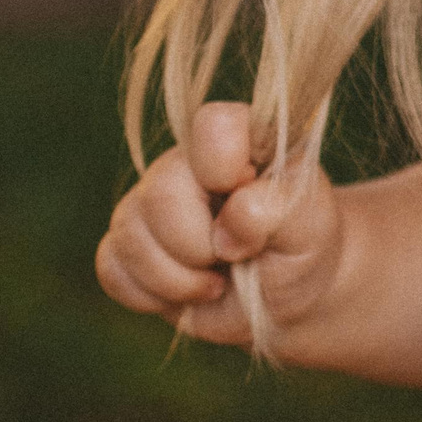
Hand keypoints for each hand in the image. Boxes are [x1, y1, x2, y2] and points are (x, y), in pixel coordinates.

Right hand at [94, 101, 343, 354]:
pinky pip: (111, 268)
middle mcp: (186, 164)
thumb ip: (280, 210)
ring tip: (216, 282)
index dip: (224, 169)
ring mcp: (149, 202)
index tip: (250, 205)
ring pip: (129, 234)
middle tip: (236, 259)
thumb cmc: (299, 248)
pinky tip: (185, 293)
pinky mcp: (125, 244)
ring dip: (177, 279)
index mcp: (240, 140)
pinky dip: (151, 296)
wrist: (281, 295)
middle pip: (161, 194)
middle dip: (199, 246)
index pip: (213, 125)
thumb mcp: (310, 228)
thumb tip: (232, 218)